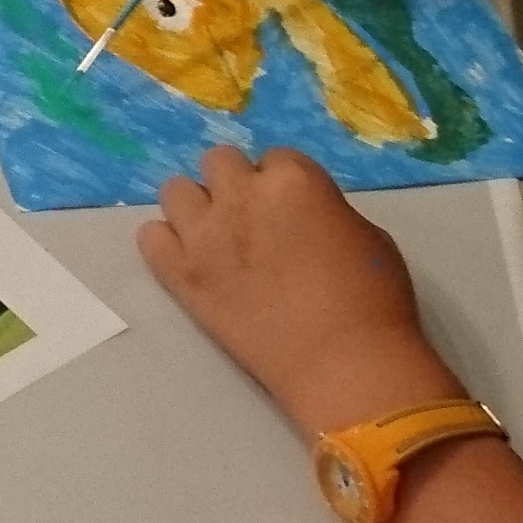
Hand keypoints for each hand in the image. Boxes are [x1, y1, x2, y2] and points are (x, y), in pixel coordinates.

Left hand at [140, 148, 460, 435]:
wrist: (342, 363)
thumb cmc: (372, 301)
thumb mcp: (366, 235)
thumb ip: (323, 210)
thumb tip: (302, 216)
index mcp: (293, 179)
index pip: (274, 159)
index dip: (283, 185)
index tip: (290, 213)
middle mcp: (240, 196)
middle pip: (219, 163)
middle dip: (236, 186)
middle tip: (252, 222)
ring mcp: (204, 234)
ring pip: (175, 190)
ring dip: (196, 207)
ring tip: (217, 239)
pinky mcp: (180, 274)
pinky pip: (149, 236)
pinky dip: (167, 243)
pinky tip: (190, 261)